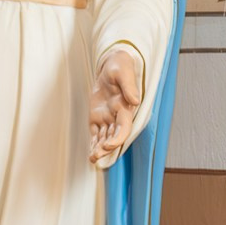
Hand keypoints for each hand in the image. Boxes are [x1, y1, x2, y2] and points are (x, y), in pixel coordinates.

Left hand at [88, 48, 143, 167]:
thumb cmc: (120, 67)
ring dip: (99, 149)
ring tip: (92, 159)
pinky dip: (93, 144)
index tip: (108, 145)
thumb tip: (135, 100)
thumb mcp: (124, 73)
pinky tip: (90, 153)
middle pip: (113, 136)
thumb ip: (129, 86)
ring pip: (104, 138)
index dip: (117, 138)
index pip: (124, 127)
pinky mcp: (98, 117)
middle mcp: (118, 115)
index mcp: (126, 107)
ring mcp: (107, 118)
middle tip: (96, 157)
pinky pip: (96, 134)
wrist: (112, 65)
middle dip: (106, 148)